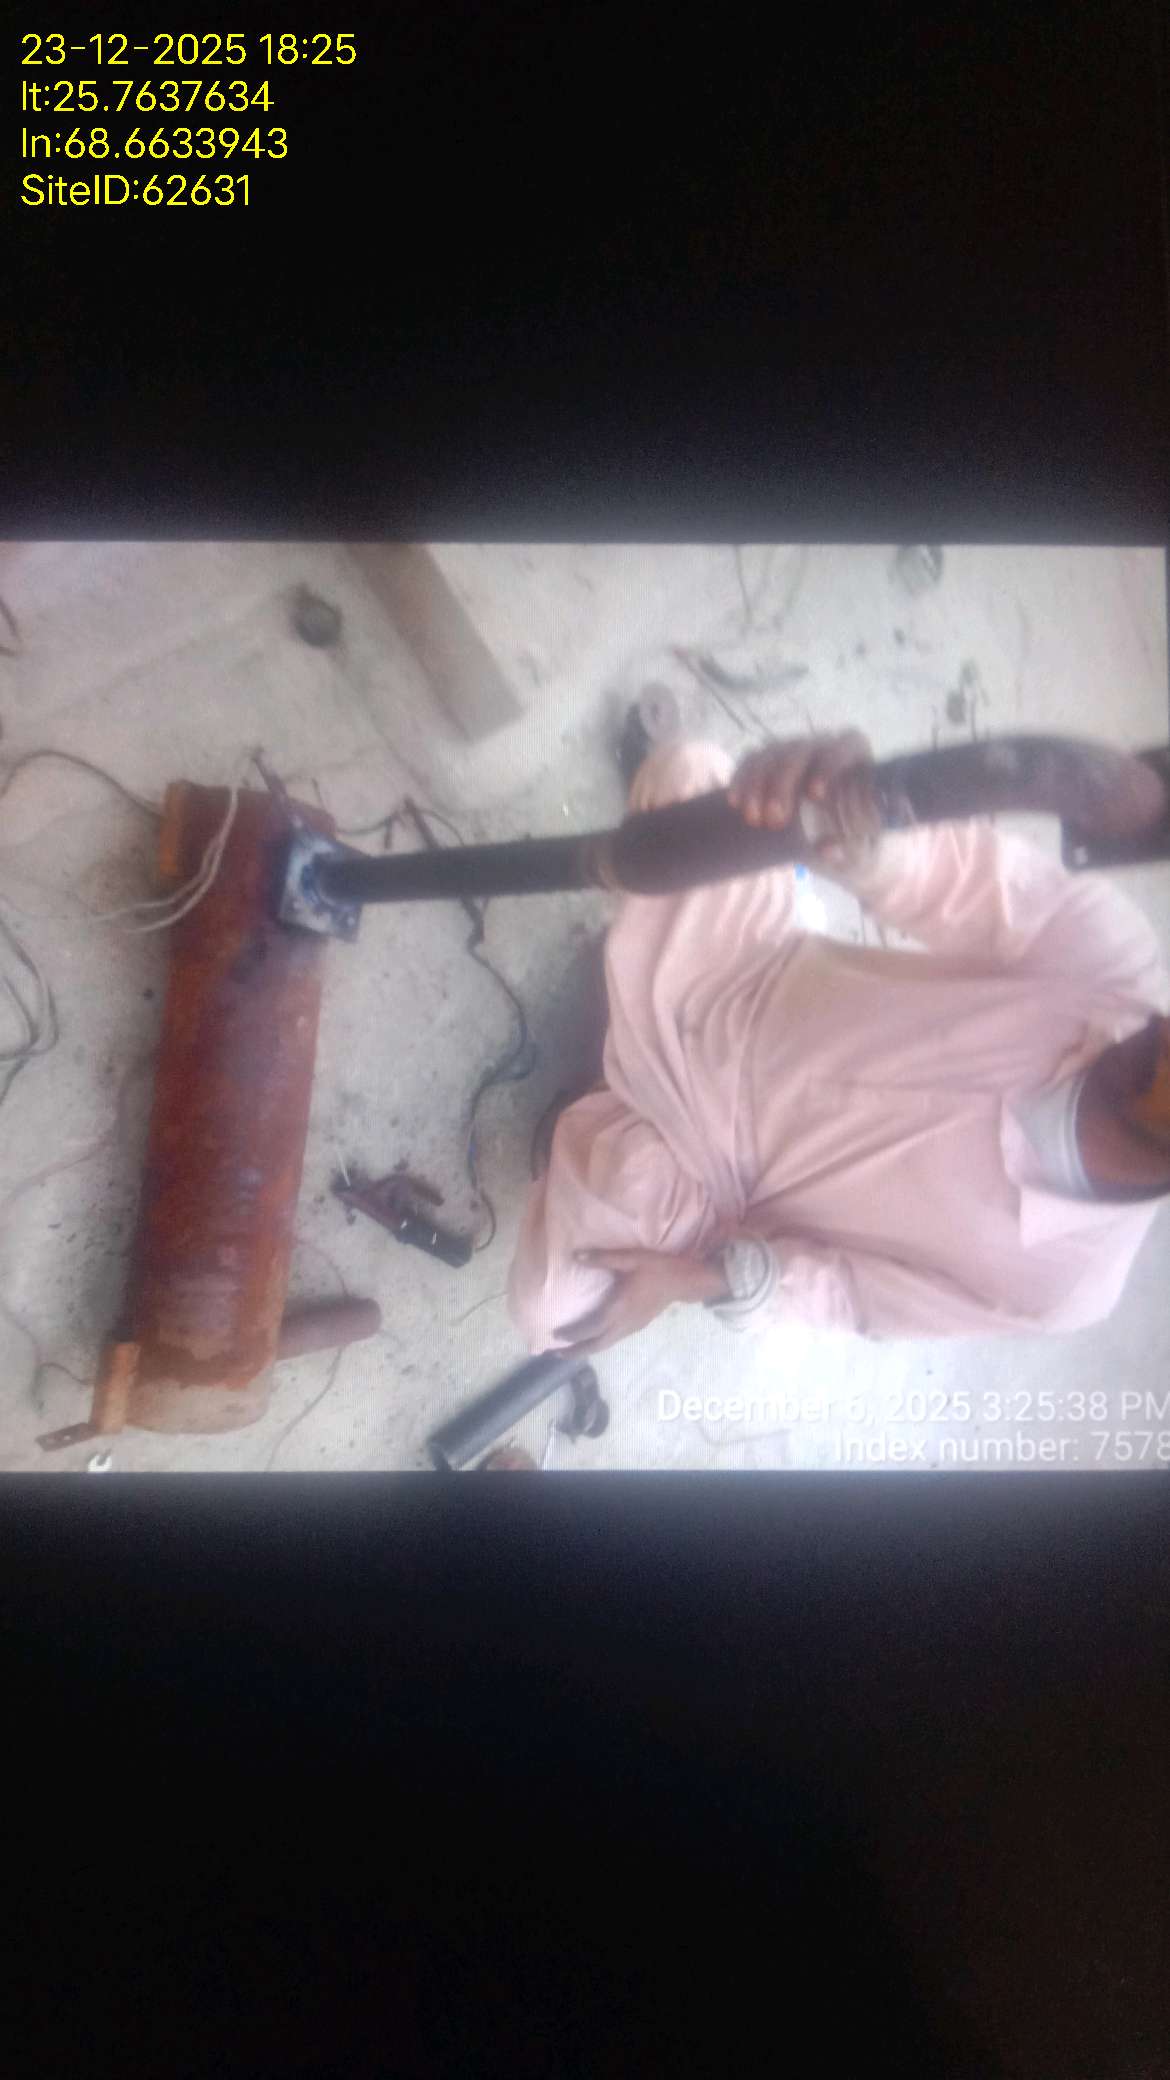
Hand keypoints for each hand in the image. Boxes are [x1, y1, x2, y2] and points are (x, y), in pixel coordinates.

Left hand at [554, 1248, 726, 1354]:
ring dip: (587, 1349)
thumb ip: (603, 1258)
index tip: (555, 1336)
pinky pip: (613, 1340)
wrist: (685, 1281)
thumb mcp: (631, 1258)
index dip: (573, 1334)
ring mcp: (632, 1327)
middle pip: (596, 1344)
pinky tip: (593, 1338)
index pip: (591, 1328)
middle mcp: (624, 1323)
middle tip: (556, 1354)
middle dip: (576, 1351)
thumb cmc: (658, 1268)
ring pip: (606, 1344)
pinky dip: (599, 1343)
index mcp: (619, 1308)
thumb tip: (575, 1256)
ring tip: (570, 1350)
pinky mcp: (637, 1326)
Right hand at [727, 730, 879, 868]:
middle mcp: (824, 747)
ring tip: (752, 818)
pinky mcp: (771, 760)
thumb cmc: (856, 840)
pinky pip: (752, 761)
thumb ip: (848, 850)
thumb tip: (829, 849)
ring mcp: (795, 751)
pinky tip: (735, 802)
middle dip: (782, 783)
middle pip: (800, 752)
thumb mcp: (857, 849)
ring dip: (756, 783)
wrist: (837, 841)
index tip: (815, 795)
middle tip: (775, 819)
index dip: (830, 764)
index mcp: (855, 758)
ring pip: (771, 754)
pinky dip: (741, 779)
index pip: (845, 747)